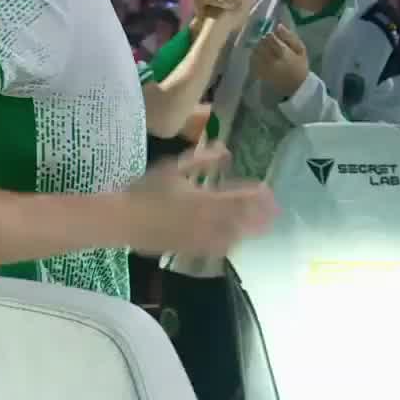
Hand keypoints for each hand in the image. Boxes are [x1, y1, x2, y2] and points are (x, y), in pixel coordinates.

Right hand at [123, 148, 276, 258]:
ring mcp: (201, 238)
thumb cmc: (146, 191)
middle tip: (274, 211)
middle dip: (261, 215)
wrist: (124, 221)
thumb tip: (225, 149)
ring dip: (251, 230)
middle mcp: (208, 221)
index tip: (269, 190)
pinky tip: (235, 240)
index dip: (258, 195)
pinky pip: (218, 248)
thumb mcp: (173, 167)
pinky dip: (231, 242)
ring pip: (235, 236)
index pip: (241, 198)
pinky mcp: (192, 250)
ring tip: (262, 226)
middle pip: (243, 220)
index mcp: (205, 199)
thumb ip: (201, 159)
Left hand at [251, 23, 310, 98]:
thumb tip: (278, 26)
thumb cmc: (300, 66)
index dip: (270, 35)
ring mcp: (264, 67)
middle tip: (269, 45)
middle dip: (263, 42)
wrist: (297, 86)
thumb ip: (290, 37)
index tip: (273, 38)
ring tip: (265, 52)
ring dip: (258, 49)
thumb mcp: (300, 50)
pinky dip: (254, 58)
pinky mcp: (260, 74)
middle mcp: (271, 59)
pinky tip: (261, 59)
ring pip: (255, 51)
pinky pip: (252, 61)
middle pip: (260, 43)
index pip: (269, 37)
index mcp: (283, 52)